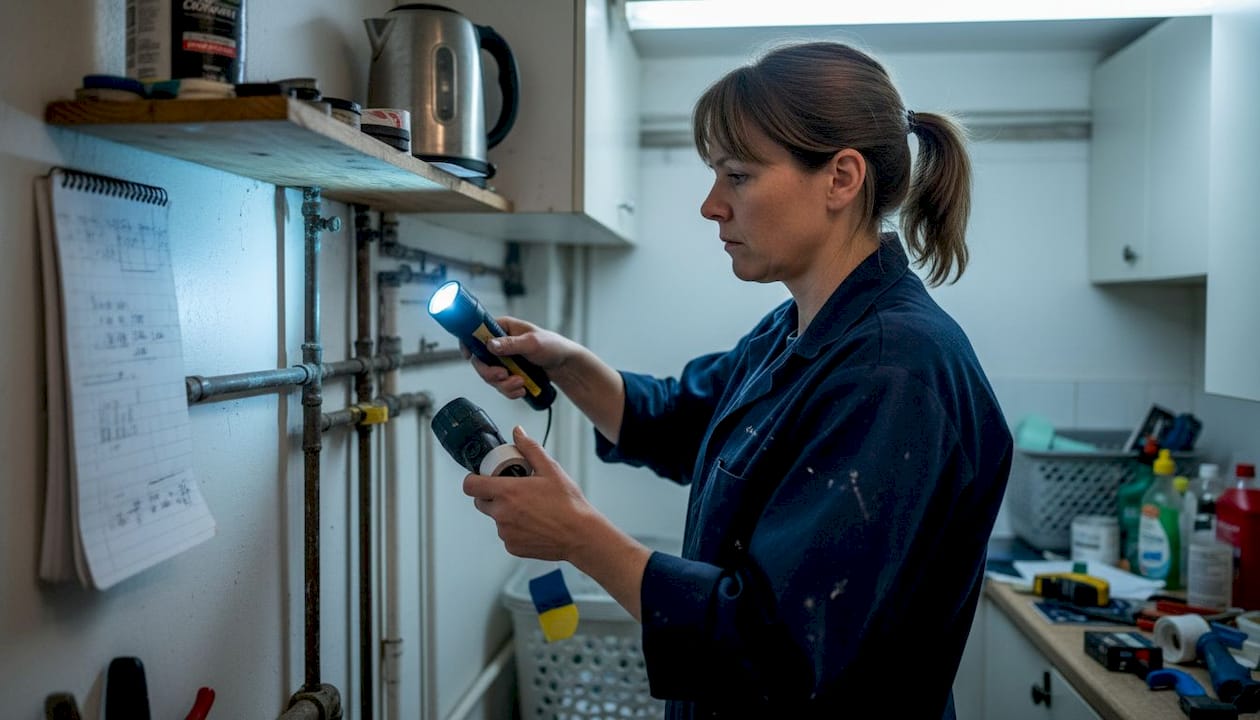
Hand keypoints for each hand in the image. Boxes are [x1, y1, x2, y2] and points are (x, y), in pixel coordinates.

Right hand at [463, 316, 577, 401]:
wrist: (565, 366)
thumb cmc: (553, 346)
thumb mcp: (532, 343)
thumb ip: (510, 344)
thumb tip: (490, 344)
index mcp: (503, 328)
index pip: (476, 332)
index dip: (468, 344)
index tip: (469, 356)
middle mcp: (500, 344)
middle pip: (480, 361)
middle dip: (491, 373)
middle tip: (504, 376)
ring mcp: (503, 360)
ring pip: (490, 377)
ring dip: (504, 385)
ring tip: (521, 384)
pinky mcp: (509, 374)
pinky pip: (501, 386)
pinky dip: (510, 391)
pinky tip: (522, 389)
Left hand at [463, 426, 598, 560]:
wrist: (580, 535)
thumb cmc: (568, 504)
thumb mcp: (550, 469)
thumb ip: (530, 448)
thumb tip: (518, 433)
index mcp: (507, 492)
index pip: (470, 486)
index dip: (474, 479)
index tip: (482, 478)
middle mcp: (501, 514)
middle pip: (480, 502)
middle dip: (491, 495)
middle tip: (512, 492)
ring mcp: (505, 532)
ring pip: (495, 519)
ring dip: (505, 513)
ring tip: (528, 509)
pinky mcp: (512, 547)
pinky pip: (506, 534)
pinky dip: (515, 529)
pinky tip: (533, 524)